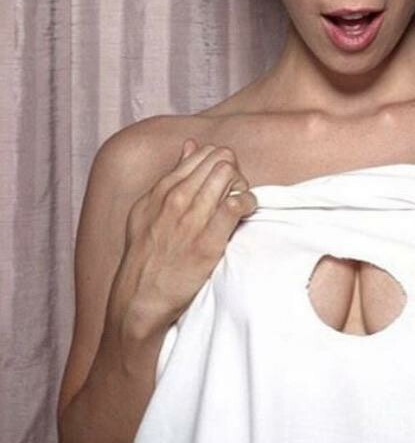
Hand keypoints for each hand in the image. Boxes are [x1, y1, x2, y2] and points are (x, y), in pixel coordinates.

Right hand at [112, 139, 257, 338]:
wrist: (139, 298)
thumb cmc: (146, 255)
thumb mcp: (148, 208)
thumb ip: (172, 176)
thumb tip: (190, 145)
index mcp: (162, 189)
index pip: (203, 153)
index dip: (220, 163)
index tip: (224, 181)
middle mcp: (176, 198)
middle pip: (221, 160)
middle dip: (235, 171)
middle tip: (236, 190)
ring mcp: (191, 219)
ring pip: (229, 176)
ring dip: (242, 186)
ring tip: (241, 202)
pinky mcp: (207, 242)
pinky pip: (236, 205)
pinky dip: (247, 203)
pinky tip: (245, 212)